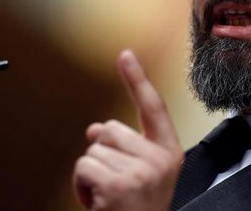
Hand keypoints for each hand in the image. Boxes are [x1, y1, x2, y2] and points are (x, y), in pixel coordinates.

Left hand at [72, 50, 183, 210]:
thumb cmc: (140, 209)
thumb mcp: (143, 177)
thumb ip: (126, 148)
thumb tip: (95, 127)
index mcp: (170, 154)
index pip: (152, 107)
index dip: (137, 79)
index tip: (125, 54)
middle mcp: (159, 161)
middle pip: (110, 129)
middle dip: (103, 152)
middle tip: (115, 183)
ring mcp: (140, 173)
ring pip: (93, 148)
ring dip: (91, 172)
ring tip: (107, 196)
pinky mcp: (118, 186)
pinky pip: (83, 166)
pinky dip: (81, 185)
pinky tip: (96, 202)